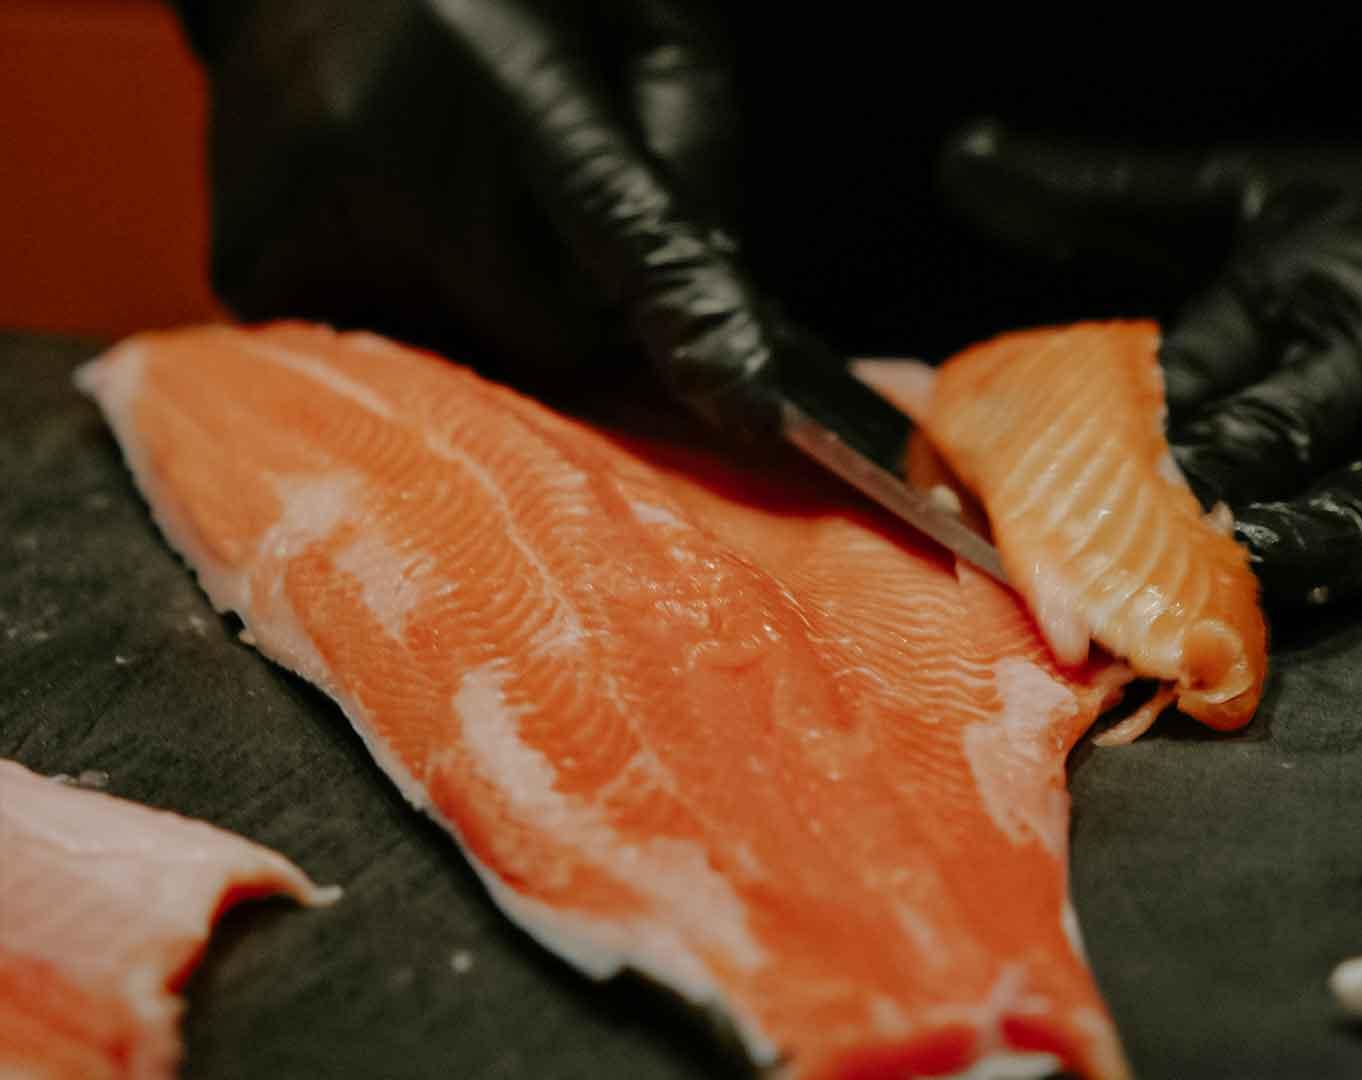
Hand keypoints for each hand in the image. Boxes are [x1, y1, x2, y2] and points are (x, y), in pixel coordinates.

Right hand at [170, 0, 814, 431]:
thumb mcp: (637, 17)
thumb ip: (687, 152)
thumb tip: (715, 311)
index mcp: (496, 58)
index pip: (617, 222)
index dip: (687, 318)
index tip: (750, 407)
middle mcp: (385, 143)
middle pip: (546, 334)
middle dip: (575, 307)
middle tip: (538, 215)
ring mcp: (303, 215)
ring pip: (464, 360)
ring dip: (487, 316)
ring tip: (449, 201)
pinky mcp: (251, 269)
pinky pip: (383, 359)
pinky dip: (415, 319)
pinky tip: (391, 228)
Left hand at [942, 117, 1361, 629]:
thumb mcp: (1250, 192)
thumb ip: (1106, 197)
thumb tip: (965, 162)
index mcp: (1295, 283)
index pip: (1192, 377)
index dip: (1121, 446)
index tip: (1057, 502)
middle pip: (1291, 434)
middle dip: (1216, 499)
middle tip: (1146, 565)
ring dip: (1336, 535)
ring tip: (1273, 581)